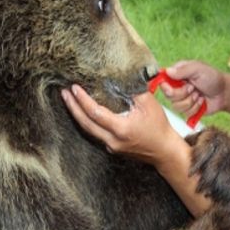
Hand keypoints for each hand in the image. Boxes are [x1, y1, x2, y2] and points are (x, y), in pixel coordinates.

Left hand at [61, 85, 181, 166]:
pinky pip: (96, 134)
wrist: (164, 151)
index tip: (74, 88)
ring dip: (77, 115)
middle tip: (64, 93)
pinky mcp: (113, 148)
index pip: (95, 113)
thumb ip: (132, 90)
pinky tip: (84, 112)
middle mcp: (113, 140)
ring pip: (88, 130)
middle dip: (72, 107)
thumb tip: (118, 78)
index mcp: (121, 129)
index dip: (82, 100)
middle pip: (85, 124)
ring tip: (69, 101)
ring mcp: (111, 146)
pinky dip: (88, 122)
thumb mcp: (149, 104)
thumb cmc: (159, 127)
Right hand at [161, 61, 225, 118]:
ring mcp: (182, 99)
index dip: (166, 86)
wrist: (225, 93)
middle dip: (183, 93)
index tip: (171, 86)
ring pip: (176, 106)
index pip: (162, 81)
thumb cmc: (213, 78)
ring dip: (190, 101)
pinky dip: (196, 108)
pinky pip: (185, 113)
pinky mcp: (188, 109)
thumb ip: (182, 70)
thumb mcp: (198, 69)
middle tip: (193, 88)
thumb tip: (167, 71)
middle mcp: (178, 87)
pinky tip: (201, 101)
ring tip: (199, 94)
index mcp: (178, 74)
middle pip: (168, 96)